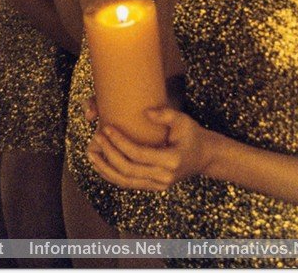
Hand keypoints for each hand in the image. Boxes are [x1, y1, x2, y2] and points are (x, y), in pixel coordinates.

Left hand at [86, 104, 211, 191]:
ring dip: (106, 168)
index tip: (107, 128)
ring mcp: (158, 185)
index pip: (138, 154)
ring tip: (92, 153)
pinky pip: (129, 184)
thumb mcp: (183, 121)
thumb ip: (166, 114)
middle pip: (128, 169)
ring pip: (125, 182)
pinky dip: (113, 176)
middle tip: (98, 136)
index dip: (120, 142)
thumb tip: (145, 111)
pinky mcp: (153, 187)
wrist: (205, 156)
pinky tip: (101, 165)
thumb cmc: (193, 135)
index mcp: (171, 160)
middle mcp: (164, 177)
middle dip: (109, 153)